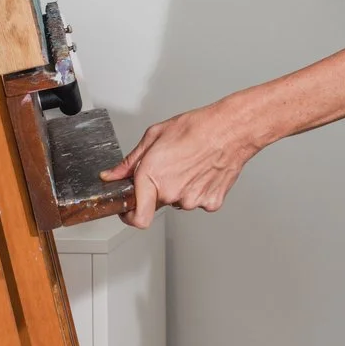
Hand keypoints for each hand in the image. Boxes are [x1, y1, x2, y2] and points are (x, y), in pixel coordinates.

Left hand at [102, 96, 266, 226]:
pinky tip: (203, 171)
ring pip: (180, 201)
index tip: (129, 209)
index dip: (130, 216)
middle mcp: (172, 193)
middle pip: (158, 203)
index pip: (137, 218)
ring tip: (191, 164)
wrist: (231, 129)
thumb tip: (112, 175)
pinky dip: (200, 189)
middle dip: (159, 188)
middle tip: (171, 166)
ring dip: (181, 188)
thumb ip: (129, 162)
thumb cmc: (197, 127)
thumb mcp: (154, 136)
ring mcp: (193, 200)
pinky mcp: (211, 202)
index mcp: (152, 177)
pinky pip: (199, 200)